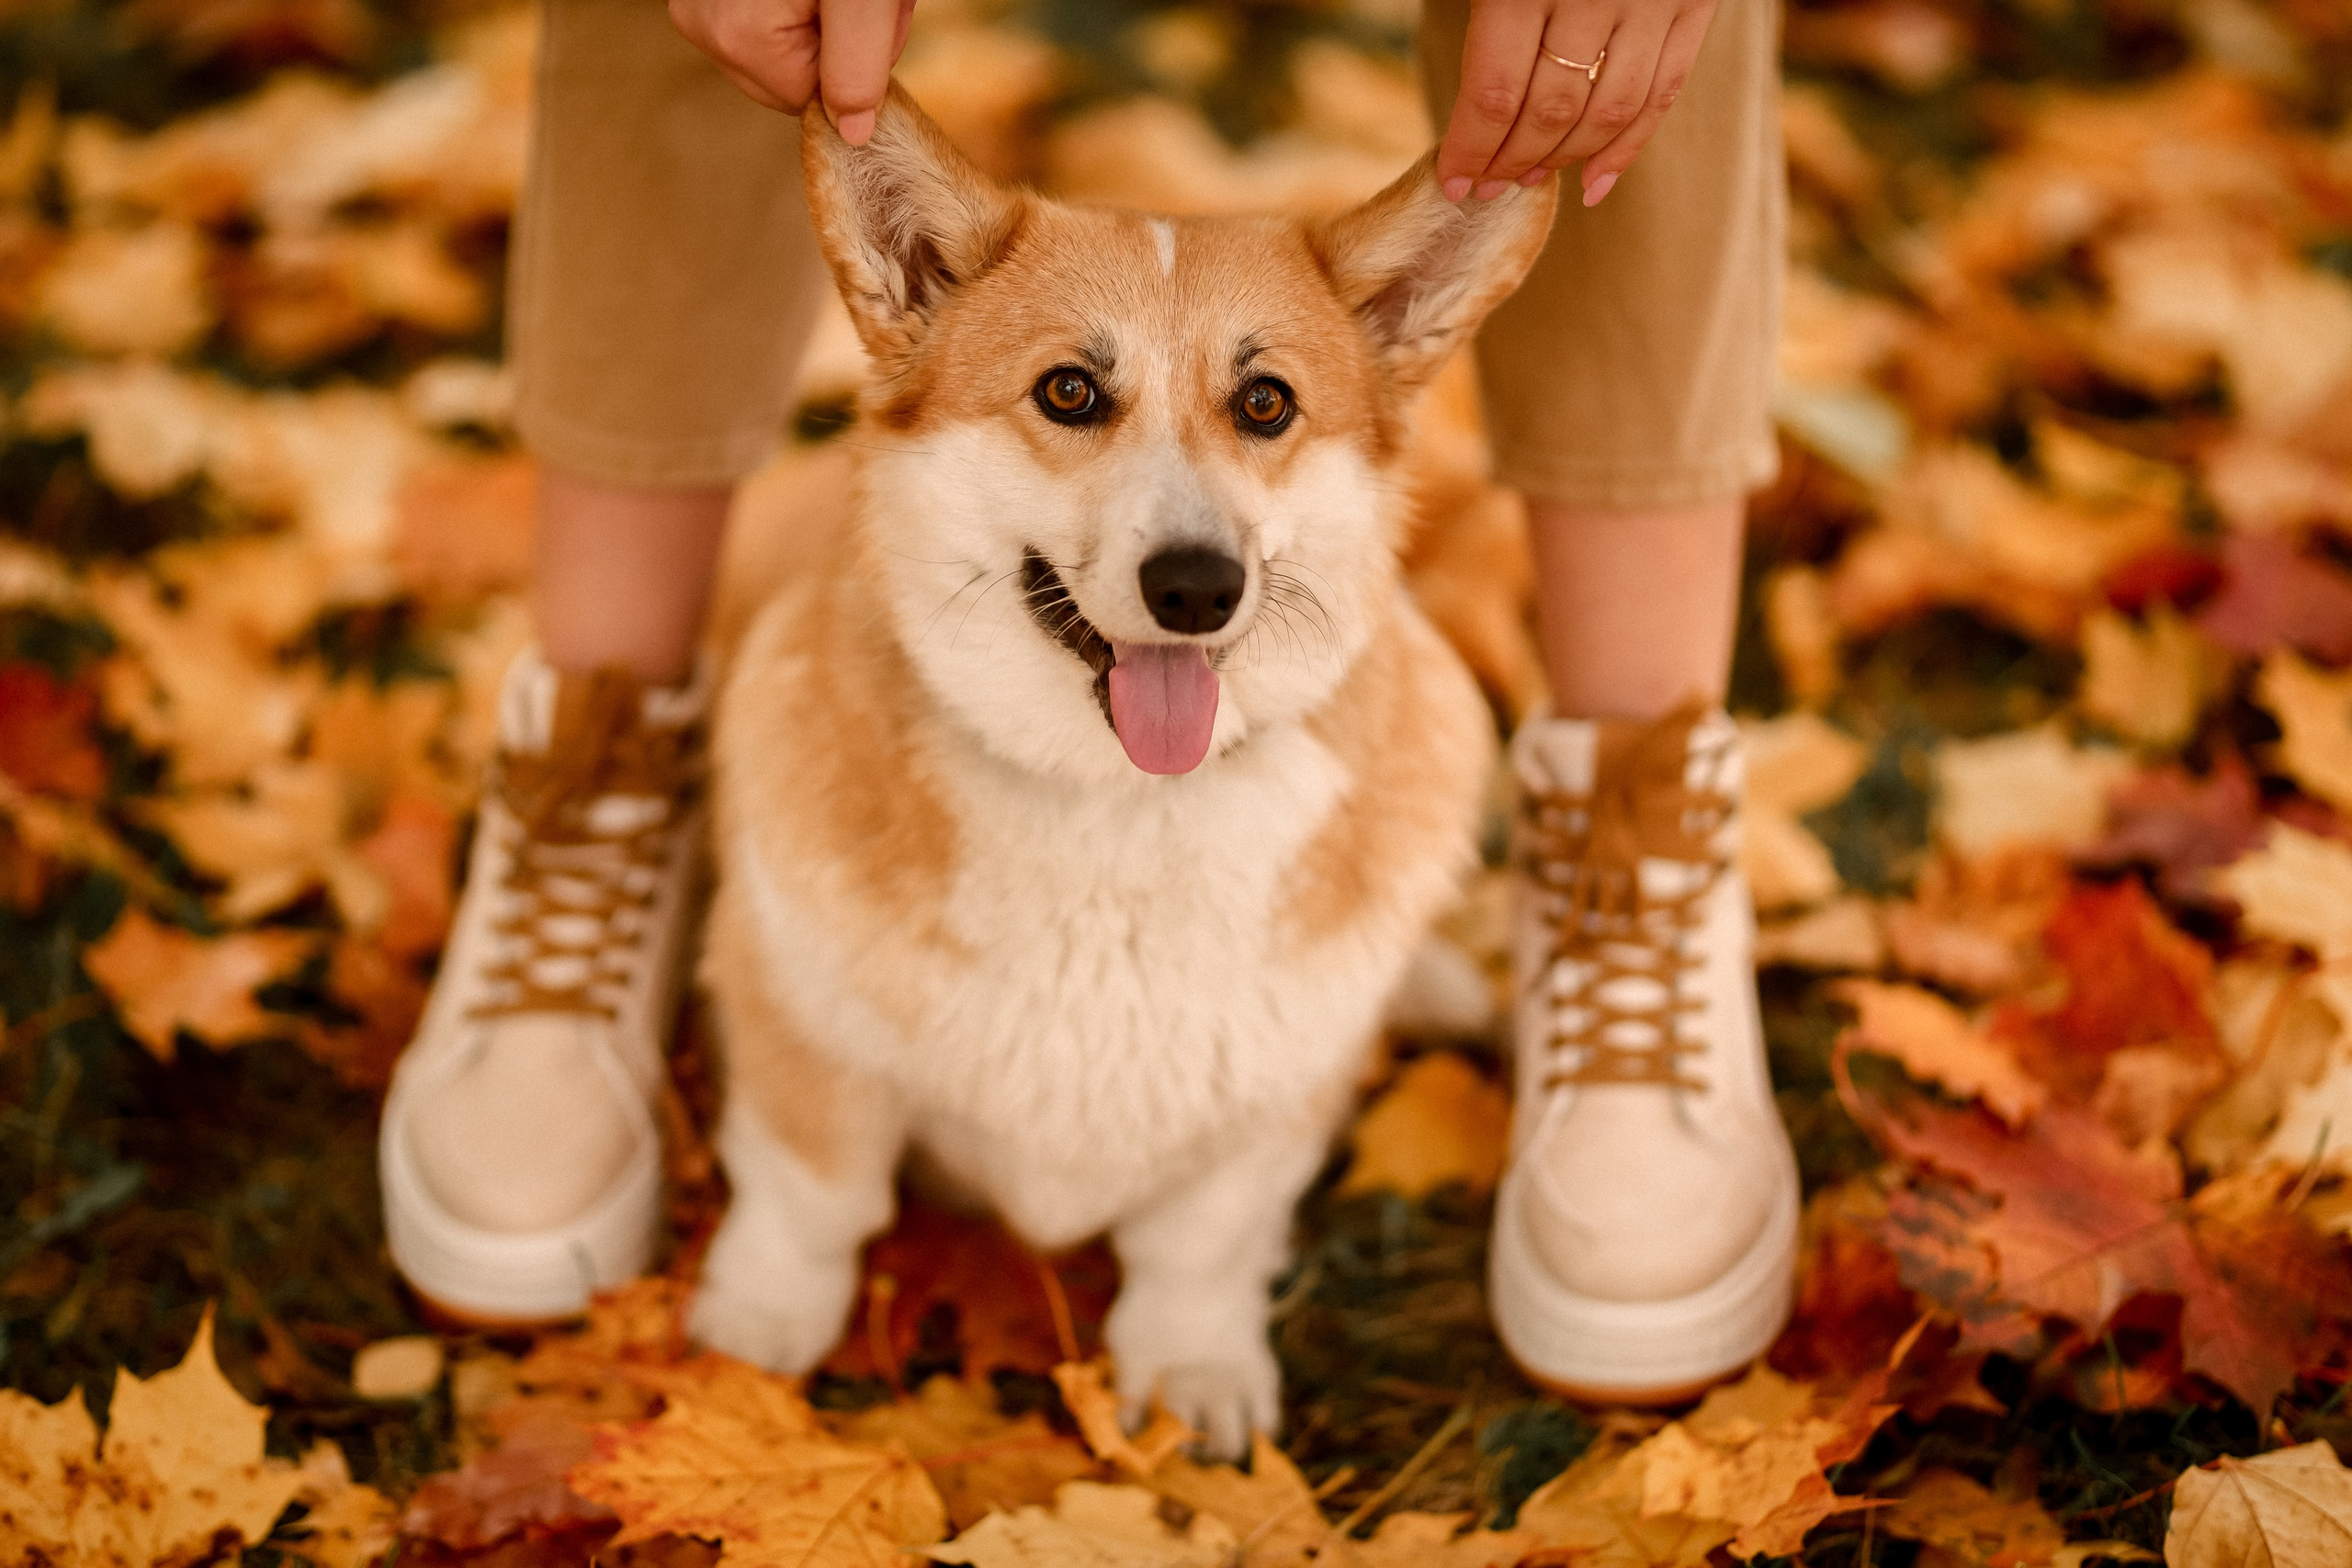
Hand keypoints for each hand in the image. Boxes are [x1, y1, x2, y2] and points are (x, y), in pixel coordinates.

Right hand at [667, 0, 914, 143]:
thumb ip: (859, 70)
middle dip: (833, 40)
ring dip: (822, 17)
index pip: (808, 101)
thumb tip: (850, 134)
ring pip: (776, 45)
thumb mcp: (865, 0)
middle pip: (787, 75)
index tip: (864, 14)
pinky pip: (757, 16)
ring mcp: (694, 2)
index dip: (852, 63)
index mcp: (736, 39)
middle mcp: (699, 24)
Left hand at [1435, 0, 1717, 208]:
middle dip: (1514, 159)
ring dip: (1566, 158)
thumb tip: (1459, 103)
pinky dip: (1629, 148)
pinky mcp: (1694, 5)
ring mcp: (1651, 2)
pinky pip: (1663, 94)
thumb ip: (1483, 14)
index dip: (1471, 148)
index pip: (1493, 91)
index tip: (1454, 181)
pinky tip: (1595, 184)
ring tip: (1533, 177)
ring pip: (1608, 111)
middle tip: (1491, 186)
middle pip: (1550, 110)